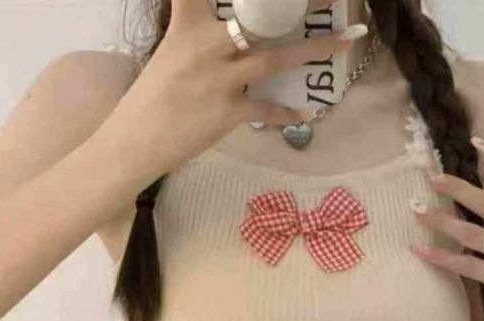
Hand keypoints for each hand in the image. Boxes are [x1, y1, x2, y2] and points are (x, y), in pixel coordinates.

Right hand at [95, 0, 357, 180]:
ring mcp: (218, 80)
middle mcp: (204, 45)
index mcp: (186, 26)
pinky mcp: (227, 113)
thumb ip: (200, 38)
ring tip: (350, 37)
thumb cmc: (150, 100)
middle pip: (258, 14)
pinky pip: (267, 109)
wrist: (133, 143)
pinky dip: (288, 112)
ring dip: (317, 47)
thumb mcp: (170, 56)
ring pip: (276, 57)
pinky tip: (307, 114)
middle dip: (295, 2)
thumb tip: (236, 35)